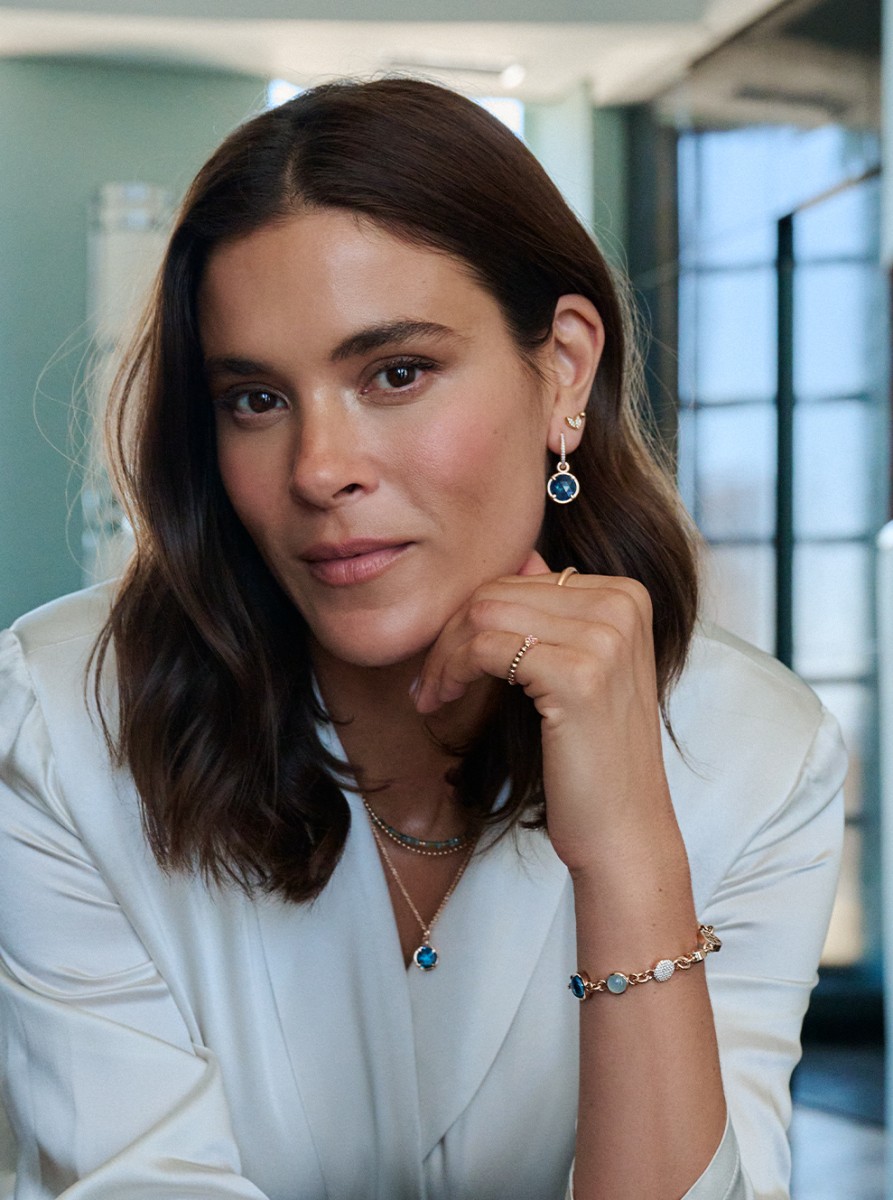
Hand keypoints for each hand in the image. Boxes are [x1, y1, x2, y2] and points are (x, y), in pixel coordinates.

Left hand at [412, 551, 675, 873]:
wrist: (624, 827)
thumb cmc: (592, 754)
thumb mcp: (582, 665)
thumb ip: (556, 610)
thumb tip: (520, 559)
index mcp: (626, 593)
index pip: (520, 576)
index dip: (472, 615)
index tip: (447, 657)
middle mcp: (623, 603)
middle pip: (497, 591)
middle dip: (450, 634)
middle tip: (429, 681)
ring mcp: (606, 636)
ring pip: (484, 614)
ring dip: (443, 655)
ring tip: (431, 692)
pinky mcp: (579, 674)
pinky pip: (485, 649)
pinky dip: (450, 672)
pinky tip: (440, 700)